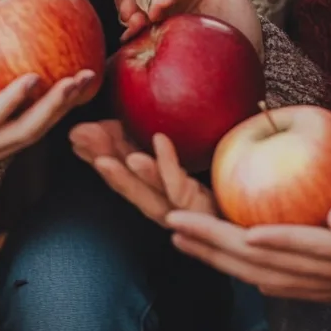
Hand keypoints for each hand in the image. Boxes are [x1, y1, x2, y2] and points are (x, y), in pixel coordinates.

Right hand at [0, 9, 95, 173]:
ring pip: (23, 139)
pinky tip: (64, 87)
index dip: (9, 103)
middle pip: (16, 137)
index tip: (35, 75)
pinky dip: (43, 113)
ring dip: (56, 113)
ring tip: (85, 81)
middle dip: (52, 110)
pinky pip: (17, 133)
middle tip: (80, 77)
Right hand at [69, 122, 217, 225]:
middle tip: (76, 138)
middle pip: (127, 183)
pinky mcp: (201, 209)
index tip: (73, 134)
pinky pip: (180, 184)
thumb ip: (163, 140)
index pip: (121, 170)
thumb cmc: (230, 181)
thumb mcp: (193, 156)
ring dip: (122, 177)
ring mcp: (182, 210)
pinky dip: (166, 162)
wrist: (257, 220)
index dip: (96, 153)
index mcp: (162, 193)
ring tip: (102, 158)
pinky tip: (158, 139)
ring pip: (146, 192)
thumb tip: (138, 111)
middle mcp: (167, 205)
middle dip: (100, 160)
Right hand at [104, 0, 261, 56]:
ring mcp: (164, 25)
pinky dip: (134, 44)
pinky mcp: (162, 46)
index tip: (159, 8)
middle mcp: (170, 4)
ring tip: (130, 30)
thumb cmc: (238, 13)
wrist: (245, 48)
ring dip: (129, 24)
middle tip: (130, 16)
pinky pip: (143, 43)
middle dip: (130, 6)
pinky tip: (130, 49)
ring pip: (137, 22)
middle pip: (145, 3)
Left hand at [166, 194, 330, 306]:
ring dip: (214, 257)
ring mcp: (317, 286)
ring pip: (255, 275)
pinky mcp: (312, 287)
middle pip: (261, 263)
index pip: (297, 245)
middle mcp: (325, 276)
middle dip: (214, 243)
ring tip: (178, 235)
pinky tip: (212, 255)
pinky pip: (264, 280)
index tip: (225, 225)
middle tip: (173, 221)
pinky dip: (234, 268)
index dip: (261, 238)